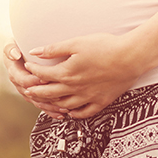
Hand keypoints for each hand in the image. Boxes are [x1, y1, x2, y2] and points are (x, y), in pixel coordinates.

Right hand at [1, 42, 64, 118]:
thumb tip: (15, 55)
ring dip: (51, 106)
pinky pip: (43, 105)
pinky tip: (62, 114)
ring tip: (64, 109)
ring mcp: (27, 91)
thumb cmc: (17, 45)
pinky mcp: (34, 95)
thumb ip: (10, 49)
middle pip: (32, 94)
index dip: (34, 81)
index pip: (23, 80)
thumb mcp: (11, 44)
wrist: (19, 51)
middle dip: (46, 97)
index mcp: (14, 72)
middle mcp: (19, 84)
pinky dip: (52, 110)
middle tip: (59, 96)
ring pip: (38, 102)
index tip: (45, 79)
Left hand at [23, 32, 141, 118]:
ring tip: (46, 102)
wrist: (130, 58)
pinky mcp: (100, 102)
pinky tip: (70, 111)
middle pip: (49, 94)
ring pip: (64, 106)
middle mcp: (74, 89)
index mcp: (67, 73)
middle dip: (36, 92)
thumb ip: (54, 49)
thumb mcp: (77, 43)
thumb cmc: (104, 46)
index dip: (33, 70)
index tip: (28, 66)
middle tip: (28, 90)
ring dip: (52, 105)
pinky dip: (74, 114)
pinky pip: (84, 113)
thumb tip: (34, 51)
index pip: (42, 75)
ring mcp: (88, 97)